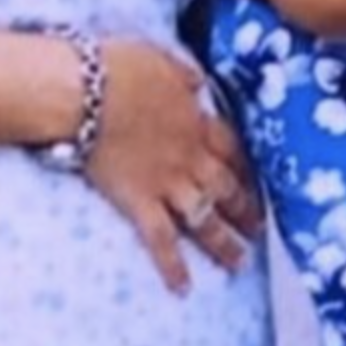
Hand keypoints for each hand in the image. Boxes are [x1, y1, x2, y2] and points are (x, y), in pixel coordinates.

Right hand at [85, 38, 263, 294]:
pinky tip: (183, 287)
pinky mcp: (139, 201)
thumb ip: (182, 74)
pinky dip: (173, 265)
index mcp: (195, 120)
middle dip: (244, 210)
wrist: (87, 90)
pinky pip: (161, 239)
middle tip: (258, 230)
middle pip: (225, 188)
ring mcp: (166, 181)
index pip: (231, 149)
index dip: (245, 168)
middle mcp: (189, 156)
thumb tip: (198, 83)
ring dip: (224, 243)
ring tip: (238, 262)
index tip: (256, 182)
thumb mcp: (160, 58)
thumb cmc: (118, 67)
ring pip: (204, 218)